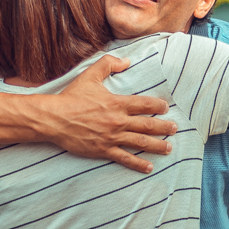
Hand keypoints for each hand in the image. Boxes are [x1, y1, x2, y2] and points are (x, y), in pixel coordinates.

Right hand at [41, 55, 176, 172]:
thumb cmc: (71, 97)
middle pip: (147, 125)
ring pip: (140, 142)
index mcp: (117, 103)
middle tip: (174, 129)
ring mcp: (112, 137)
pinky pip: (125, 158)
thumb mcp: (90, 75)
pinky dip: (138, 163)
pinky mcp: (103, 150)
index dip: (158, 106)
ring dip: (157, 146)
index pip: (144, 104)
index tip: (166, 108)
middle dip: (164, 127)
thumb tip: (126, 61)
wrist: (54, 118)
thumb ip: (109, 64)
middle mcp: (118, 121)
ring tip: (168, 148)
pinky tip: (149, 167)